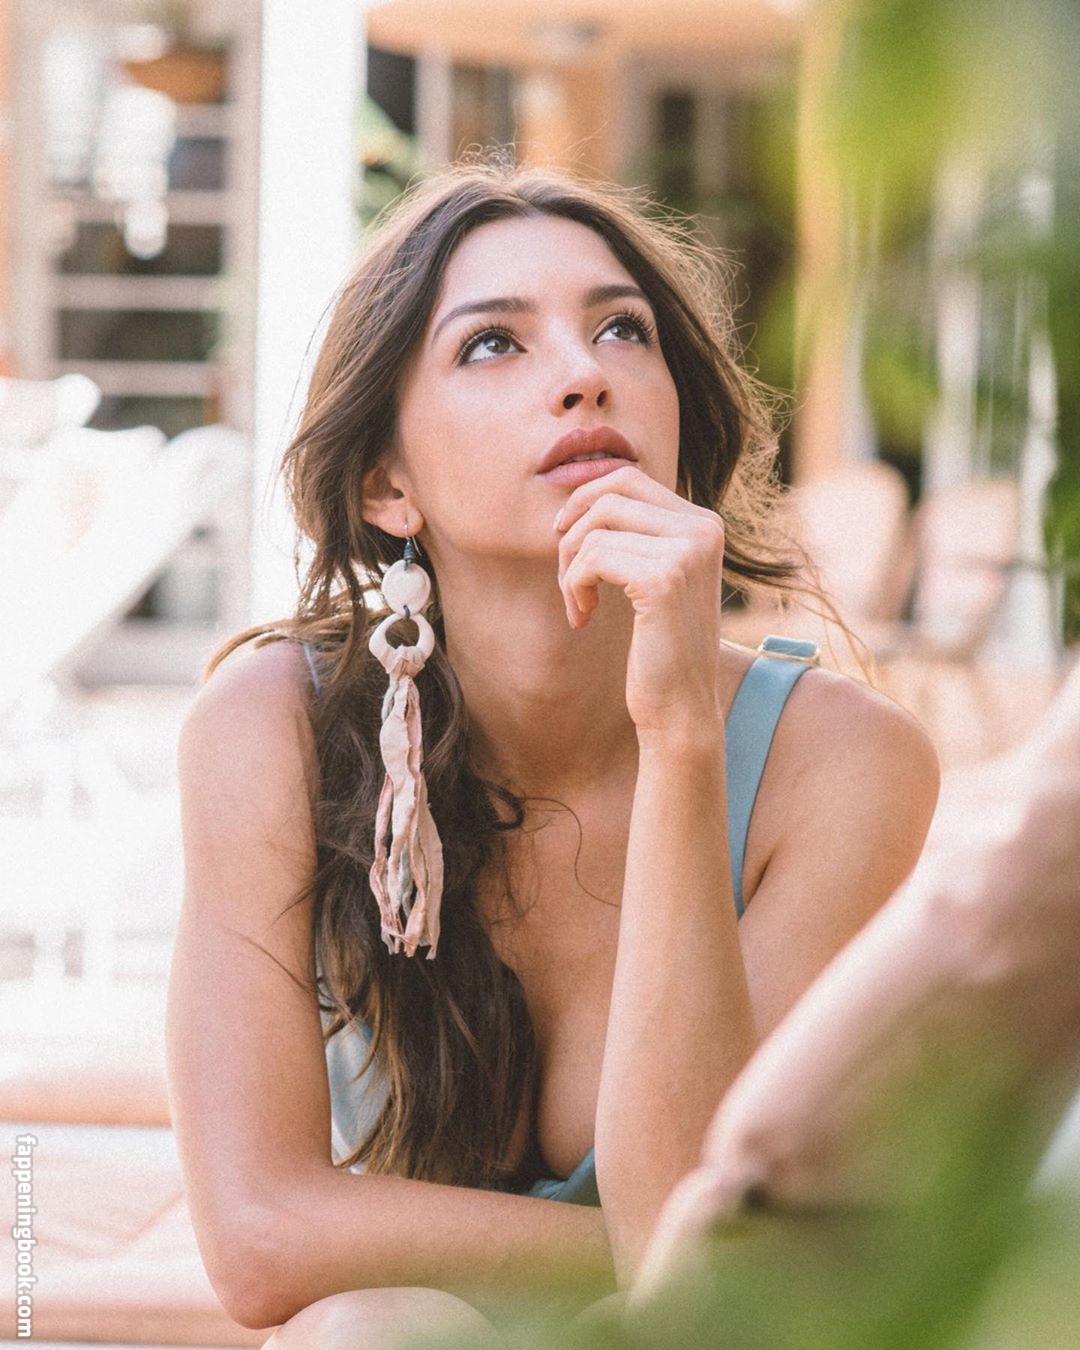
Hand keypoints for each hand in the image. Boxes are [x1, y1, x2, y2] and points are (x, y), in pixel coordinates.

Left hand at [554, 464, 726, 740]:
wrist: (681, 707)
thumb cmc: (661, 648)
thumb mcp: (656, 578)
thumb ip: (637, 534)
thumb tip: (580, 494)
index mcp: (704, 524)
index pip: (629, 478)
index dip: (584, 500)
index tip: (563, 535)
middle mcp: (703, 530)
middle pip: (610, 495)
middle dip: (573, 532)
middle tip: (567, 577)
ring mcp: (687, 552)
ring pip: (595, 529)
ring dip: (571, 570)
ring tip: (578, 606)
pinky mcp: (663, 579)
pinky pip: (592, 559)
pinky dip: (574, 587)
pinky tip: (582, 617)